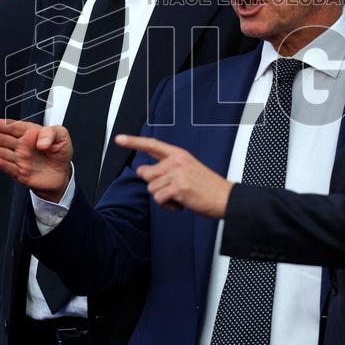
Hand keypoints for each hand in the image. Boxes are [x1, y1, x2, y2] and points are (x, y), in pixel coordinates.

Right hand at [0, 119, 72, 201]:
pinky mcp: (20, 173)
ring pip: (3, 153)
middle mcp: (21, 145)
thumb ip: (52, 134)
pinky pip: (10, 169)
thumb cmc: (59, 152)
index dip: (2, 125)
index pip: (14, 127)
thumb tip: (41, 142)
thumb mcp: (62, 136)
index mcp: (30, 133)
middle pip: (4, 139)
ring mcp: (19, 159)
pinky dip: (3, 166)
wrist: (62, 174)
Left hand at [114, 134, 232, 218]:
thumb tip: (142, 171)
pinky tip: (181, 203)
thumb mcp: (188, 168)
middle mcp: (176, 161)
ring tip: (180, 196)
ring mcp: (177, 174)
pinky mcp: (178, 188)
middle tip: (172, 188)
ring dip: (163, 197)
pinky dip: (168, 206)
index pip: (152, 145)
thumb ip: (166, 167)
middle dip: (154, 184)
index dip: (133, 141)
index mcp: (178, 154)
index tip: (118, 139)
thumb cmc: (206, 186)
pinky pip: (158, 199)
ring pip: (151, 189)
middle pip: (145, 173)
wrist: (225, 198)